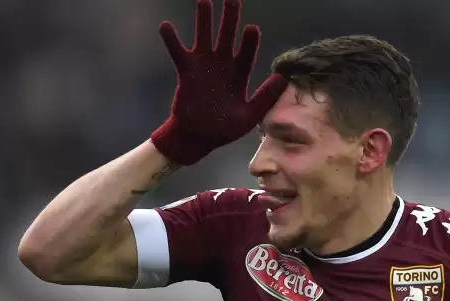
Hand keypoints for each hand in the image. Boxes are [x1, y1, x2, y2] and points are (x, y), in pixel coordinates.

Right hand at [151, 0, 286, 165]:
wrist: (198, 138)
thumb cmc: (224, 129)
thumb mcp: (249, 116)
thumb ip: (265, 97)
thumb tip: (284, 78)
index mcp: (239, 74)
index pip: (246, 53)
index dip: (249, 42)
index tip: (252, 29)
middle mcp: (222, 65)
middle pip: (228, 36)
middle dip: (230, 18)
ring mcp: (204, 66)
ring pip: (204, 37)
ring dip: (204, 20)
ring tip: (204, 1)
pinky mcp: (187, 71)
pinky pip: (178, 52)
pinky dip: (171, 40)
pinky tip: (165, 25)